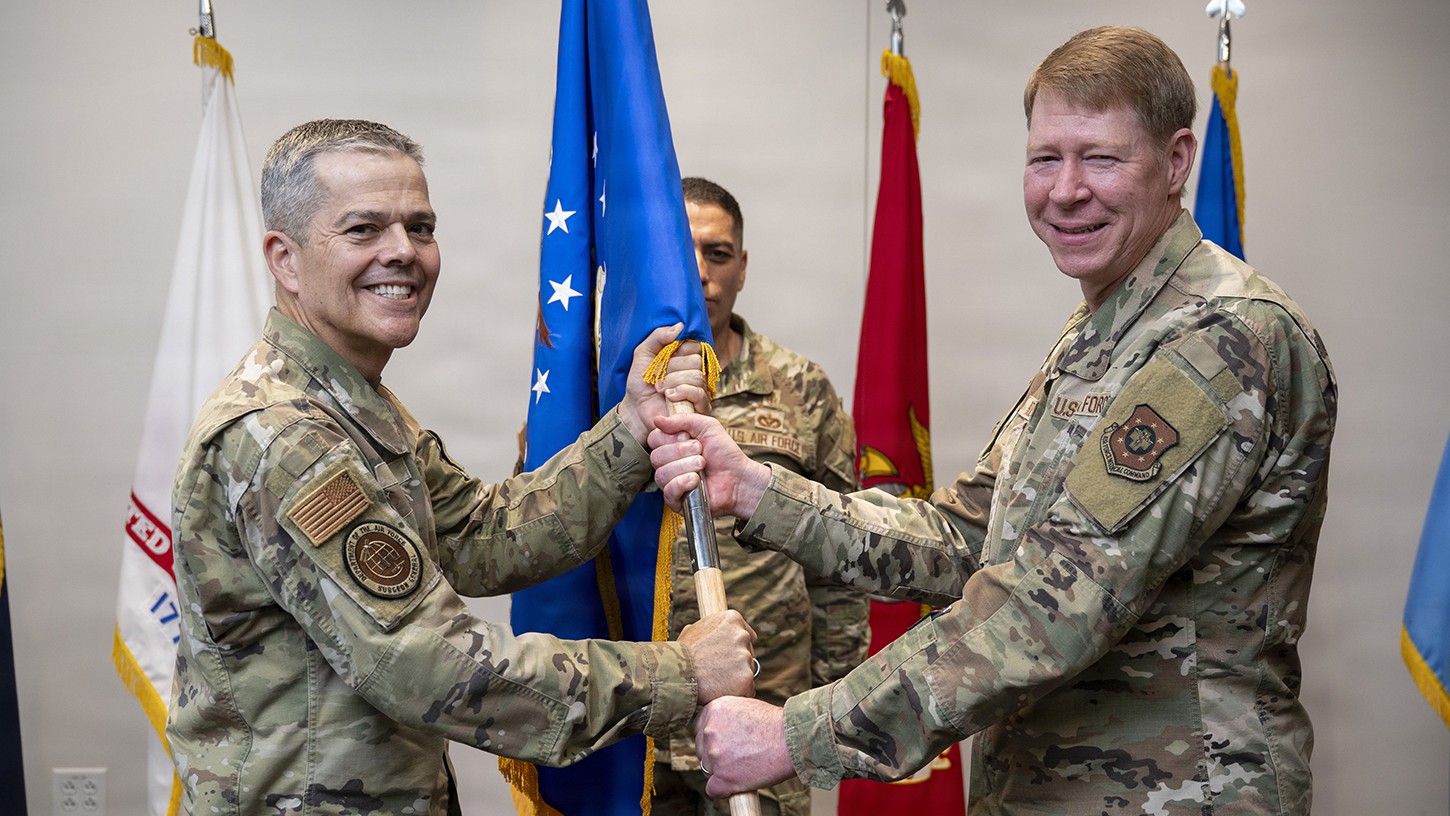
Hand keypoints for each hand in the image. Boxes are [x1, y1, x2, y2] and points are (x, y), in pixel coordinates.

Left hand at [619, 324, 709, 443]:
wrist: (635, 409)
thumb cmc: (640, 383)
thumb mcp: (643, 353)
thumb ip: (658, 336)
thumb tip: (680, 326)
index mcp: (685, 358)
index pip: (694, 344)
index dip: (677, 350)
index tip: (662, 358)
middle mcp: (695, 371)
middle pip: (695, 359)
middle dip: (671, 368)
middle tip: (657, 378)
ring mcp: (700, 389)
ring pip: (696, 375)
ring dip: (672, 381)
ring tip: (660, 389)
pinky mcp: (701, 406)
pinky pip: (699, 393)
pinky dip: (681, 392)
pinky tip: (669, 396)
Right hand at [648, 413, 769, 516]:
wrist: (739, 477)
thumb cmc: (724, 453)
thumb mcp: (707, 427)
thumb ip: (682, 419)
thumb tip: (658, 420)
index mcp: (671, 446)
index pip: (654, 439)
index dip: (669, 437)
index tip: (688, 437)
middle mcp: (668, 464)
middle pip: (656, 456)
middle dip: (681, 451)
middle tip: (700, 451)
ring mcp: (671, 483)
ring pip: (662, 474)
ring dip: (685, 466)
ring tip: (703, 465)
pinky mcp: (677, 500)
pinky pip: (668, 491)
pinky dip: (682, 483)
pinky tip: (695, 480)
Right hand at [677, 610, 756, 703]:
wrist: (673, 674)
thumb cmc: (680, 654)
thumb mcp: (693, 631)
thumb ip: (711, 630)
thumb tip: (713, 632)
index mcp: (732, 619)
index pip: (748, 636)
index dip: (737, 648)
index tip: (727, 656)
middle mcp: (742, 635)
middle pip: (749, 654)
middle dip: (737, 664)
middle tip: (717, 671)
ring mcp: (745, 657)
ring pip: (747, 672)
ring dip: (736, 678)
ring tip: (714, 681)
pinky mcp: (746, 679)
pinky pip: (747, 689)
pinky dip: (737, 693)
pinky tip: (720, 691)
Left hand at [694, 696, 795, 797]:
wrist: (792, 739)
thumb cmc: (775, 724)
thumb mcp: (744, 706)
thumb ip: (725, 717)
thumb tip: (717, 730)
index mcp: (712, 710)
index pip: (699, 730)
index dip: (713, 739)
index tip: (726, 743)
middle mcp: (709, 731)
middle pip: (701, 750)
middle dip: (716, 755)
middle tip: (738, 755)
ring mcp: (714, 755)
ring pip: (707, 770)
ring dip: (721, 771)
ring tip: (744, 766)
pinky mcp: (723, 777)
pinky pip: (713, 790)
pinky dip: (724, 790)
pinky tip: (738, 783)